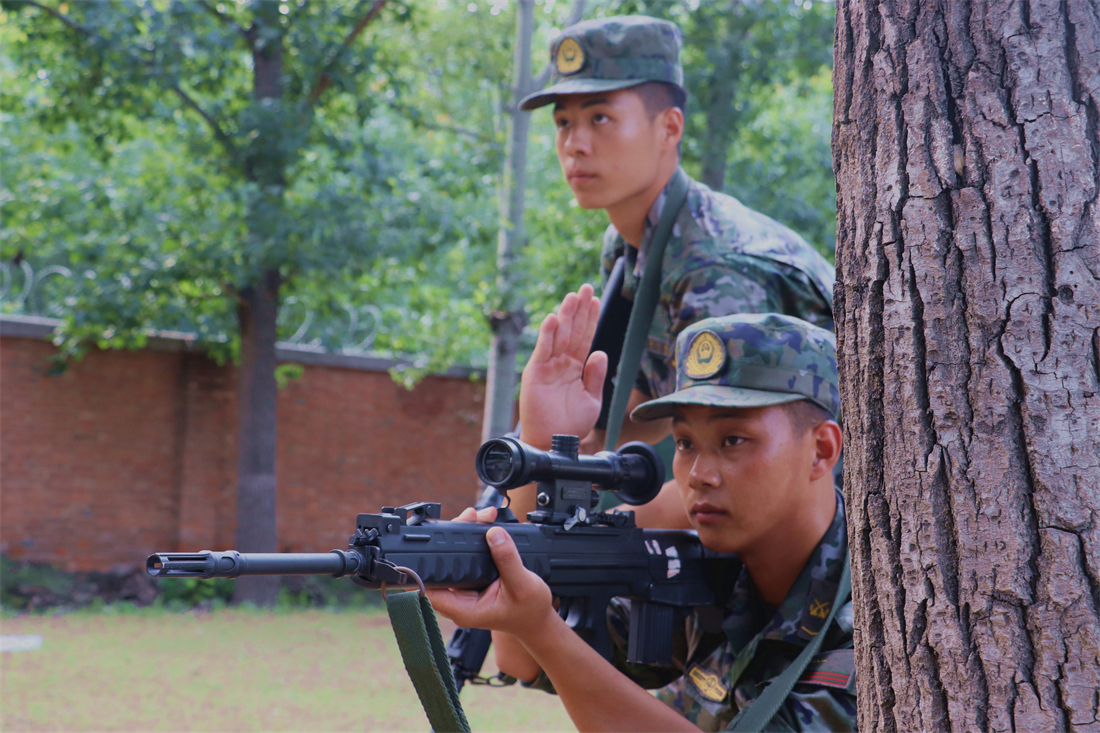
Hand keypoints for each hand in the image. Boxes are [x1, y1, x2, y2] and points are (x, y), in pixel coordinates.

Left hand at [426, 525, 555, 640]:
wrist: (539, 620)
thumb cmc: (531, 611)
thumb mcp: (523, 585)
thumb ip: (507, 560)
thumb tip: (494, 534)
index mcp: (464, 609)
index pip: (431, 587)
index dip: (429, 564)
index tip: (440, 539)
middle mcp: (459, 601)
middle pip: (442, 567)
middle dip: (453, 539)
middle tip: (470, 517)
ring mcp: (465, 592)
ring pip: (454, 561)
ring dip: (465, 538)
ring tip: (481, 518)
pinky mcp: (473, 583)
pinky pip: (466, 560)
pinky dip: (474, 543)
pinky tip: (484, 527)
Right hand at [519, 284, 606, 449]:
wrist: (554, 441)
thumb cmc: (571, 424)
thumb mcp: (592, 399)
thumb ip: (596, 376)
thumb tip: (601, 352)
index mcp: (575, 367)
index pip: (585, 338)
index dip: (591, 319)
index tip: (597, 300)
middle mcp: (561, 362)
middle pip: (572, 331)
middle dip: (579, 309)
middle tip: (586, 288)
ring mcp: (548, 366)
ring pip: (558, 336)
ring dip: (565, 316)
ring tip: (573, 296)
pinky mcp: (535, 373)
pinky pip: (542, 350)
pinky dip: (547, 335)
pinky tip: (553, 319)